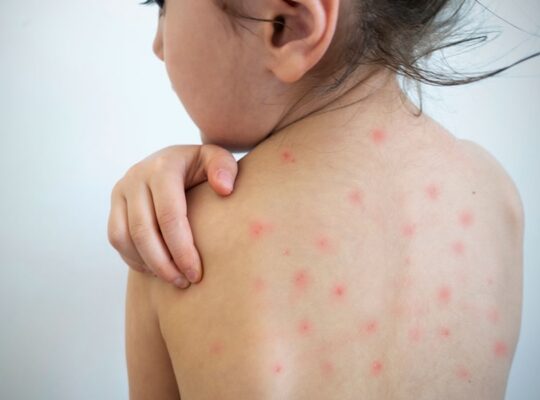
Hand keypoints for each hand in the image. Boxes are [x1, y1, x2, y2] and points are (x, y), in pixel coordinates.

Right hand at [107, 144, 237, 287]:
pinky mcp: (115, 204)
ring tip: (173, 279)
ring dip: (147, 264)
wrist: (177, 159)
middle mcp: (137, 176)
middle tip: (184, 282)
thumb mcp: (218, 159)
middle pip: (143, 231)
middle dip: (164, 264)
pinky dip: (134, 258)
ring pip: (124, 237)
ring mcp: (122, 190)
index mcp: (163, 167)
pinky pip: (116, 238)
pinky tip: (157, 269)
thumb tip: (224, 189)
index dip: (182, 250)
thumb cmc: (203, 166)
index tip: (197, 273)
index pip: (169, 216)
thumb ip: (225, 168)